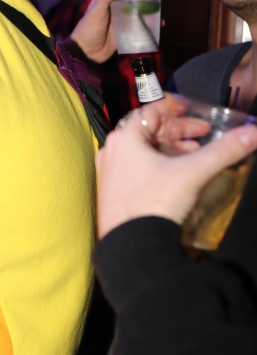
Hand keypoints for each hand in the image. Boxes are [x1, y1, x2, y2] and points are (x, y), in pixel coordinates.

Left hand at [71, 0, 162, 62]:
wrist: (87, 52)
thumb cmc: (88, 29)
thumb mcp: (95, 12)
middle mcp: (116, 2)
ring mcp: (122, 15)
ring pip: (141, 5)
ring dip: (152, 4)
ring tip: (163, 4)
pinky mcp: (127, 28)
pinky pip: (142, 21)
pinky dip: (151, 21)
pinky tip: (160, 22)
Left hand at [96, 97, 256, 236]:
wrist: (134, 246)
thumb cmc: (155, 203)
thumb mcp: (193, 172)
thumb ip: (224, 150)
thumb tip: (253, 133)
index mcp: (124, 138)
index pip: (153, 111)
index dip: (178, 108)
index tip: (196, 110)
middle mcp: (113, 151)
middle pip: (150, 130)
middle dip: (180, 131)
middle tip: (205, 134)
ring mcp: (112, 172)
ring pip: (145, 150)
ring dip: (172, 149)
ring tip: (196, 154)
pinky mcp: (116, 191)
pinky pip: (139, 168)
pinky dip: (160, 165)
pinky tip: (179, 175)